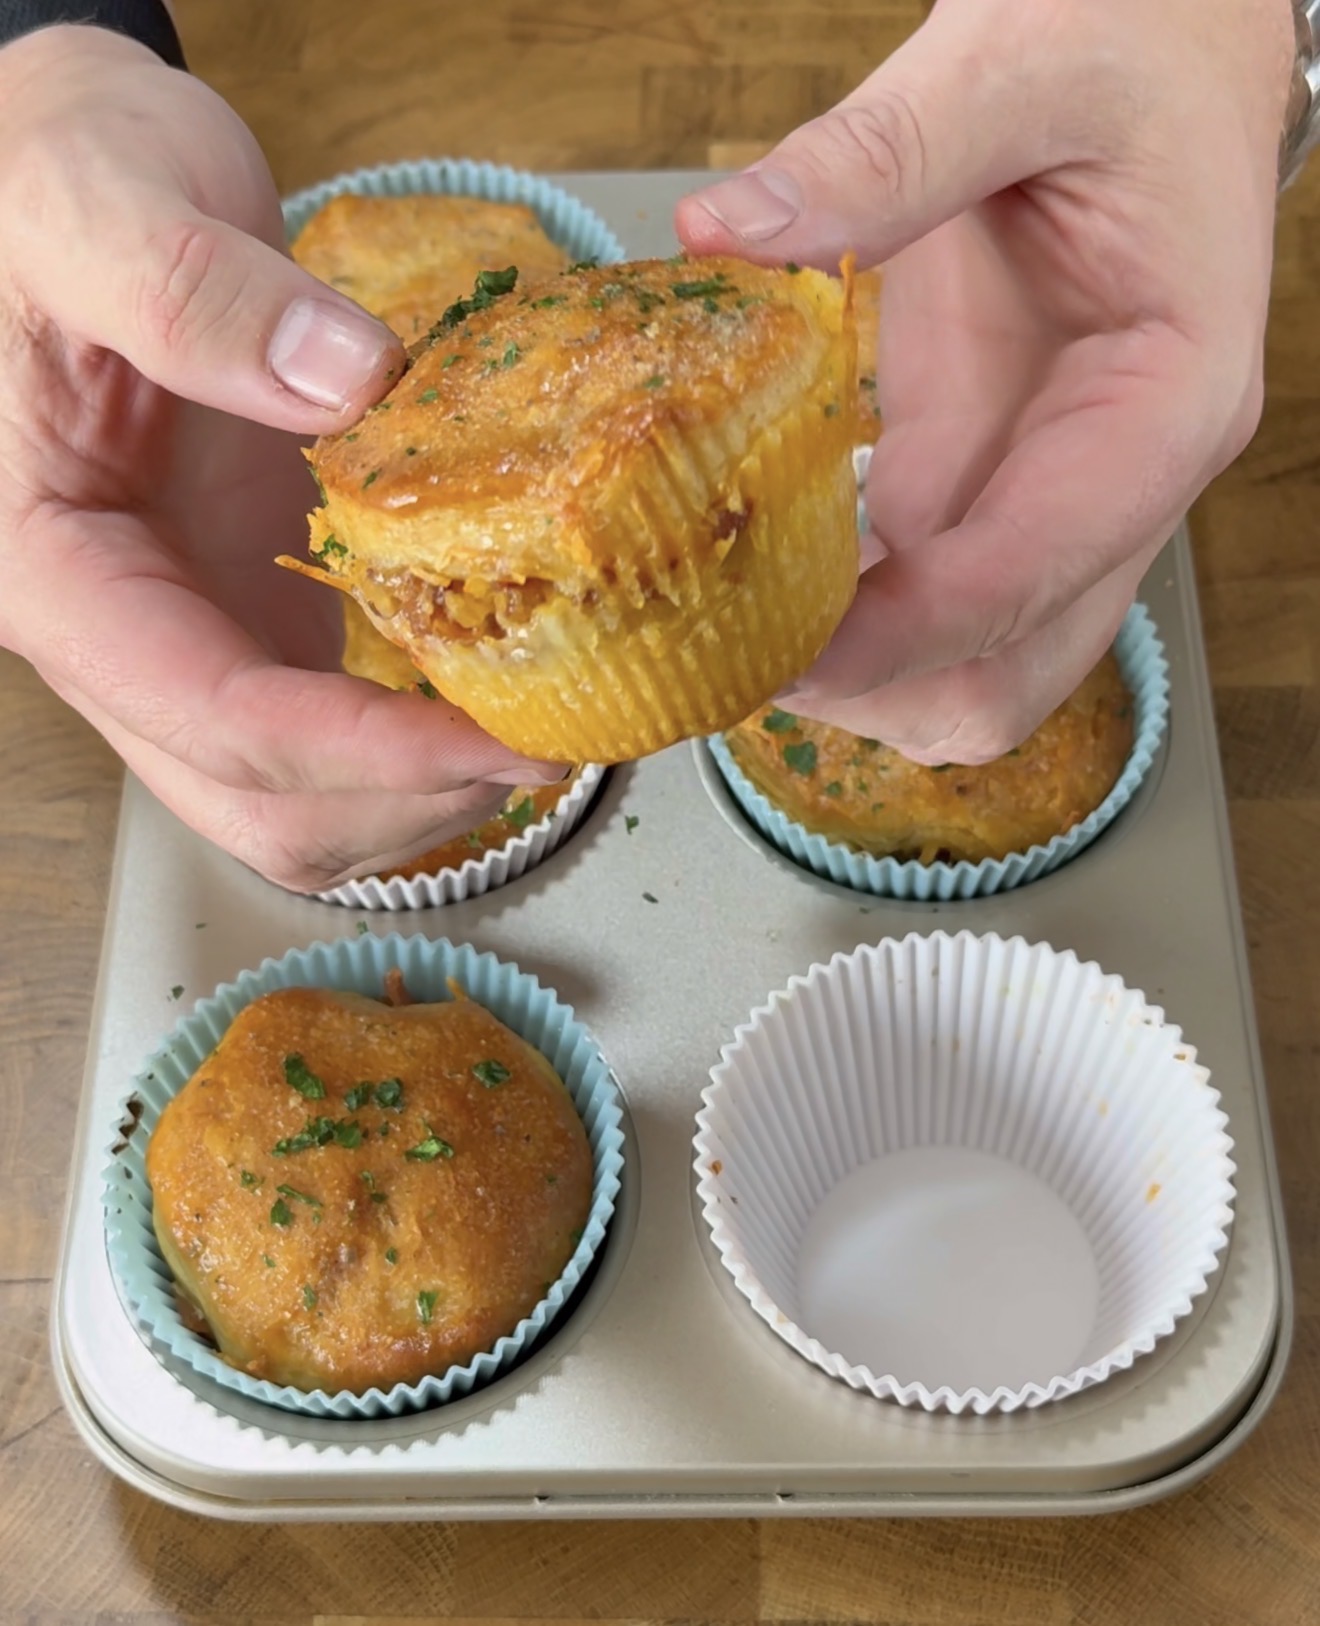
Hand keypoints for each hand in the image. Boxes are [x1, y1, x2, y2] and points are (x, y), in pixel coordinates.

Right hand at [0, 26, 558, 889]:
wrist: (68, 182)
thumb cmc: (58, 179)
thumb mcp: (102, 195)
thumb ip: (193, 289)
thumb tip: (350, 379)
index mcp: (56, 571)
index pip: (219, 720)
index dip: (371, 754)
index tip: (505, 744)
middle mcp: (114, 640)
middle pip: (261, 808)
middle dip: (408, 801)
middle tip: (546, 748)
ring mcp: (182, 639)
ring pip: (295, 806)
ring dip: (417, 800)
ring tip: (532, 735)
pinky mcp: (241, 617)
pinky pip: (324, 740)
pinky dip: (410, 752)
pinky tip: (490, 698)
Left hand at [678, 0, 1291, 761]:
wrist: (1163, 36)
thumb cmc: (1129, 44)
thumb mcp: (1016, 64)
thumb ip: (886, 152)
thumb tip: (730, 230)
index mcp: (1162, 405)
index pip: (1029, 577)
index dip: (898, 638)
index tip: (776, 654)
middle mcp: (1116, 481)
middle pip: (1008, 678)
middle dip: (879, 692)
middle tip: (742, 653)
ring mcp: (1049, 493)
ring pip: (965, 665)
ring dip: (856, 674)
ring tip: (732, 626)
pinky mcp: (982, 475)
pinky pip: (917, 598)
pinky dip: (839, 614)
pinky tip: (751, 573)